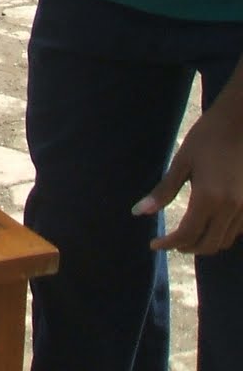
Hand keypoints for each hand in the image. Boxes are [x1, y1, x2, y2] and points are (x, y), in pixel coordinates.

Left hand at [135, 103, 242, 255]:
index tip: (154, 245)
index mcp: (209, 198)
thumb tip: (138, 212)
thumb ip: (163, 191)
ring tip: (185, 237)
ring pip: (225, 240)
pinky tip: (207, 225)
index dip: (169, 243)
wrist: (241, 122)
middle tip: (169, 243)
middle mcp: (230, 208)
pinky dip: (220, 234)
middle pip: (208, 244)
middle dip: (187, 248)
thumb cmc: (207, 137)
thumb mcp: (181, 162)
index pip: (187, 234)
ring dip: (205, 243)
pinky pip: (237, 231)